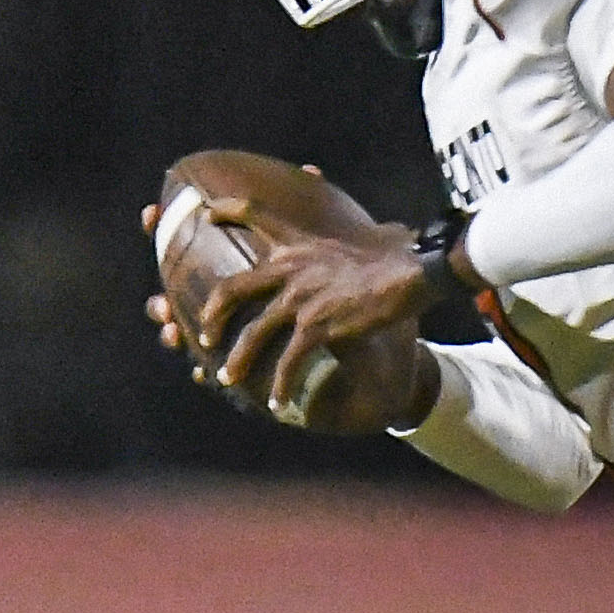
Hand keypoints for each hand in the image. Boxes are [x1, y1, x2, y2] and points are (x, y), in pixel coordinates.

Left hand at [201, 195, 437, 411]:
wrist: (408, 277)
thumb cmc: (391, 260)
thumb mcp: (354, 240)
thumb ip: (335, 245)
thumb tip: (354, 239)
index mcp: (297, 246)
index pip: (255, 216)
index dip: (228, 210)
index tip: (208, 213)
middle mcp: (290, 270)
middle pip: (233, 289)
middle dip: (212, 315)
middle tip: (205, 336)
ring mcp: (300, 299)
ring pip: (253, 333)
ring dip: (237, 360)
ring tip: (228, 378)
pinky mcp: (316, 327)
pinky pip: (289, 361)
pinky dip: (280, 385)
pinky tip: (278, 402)